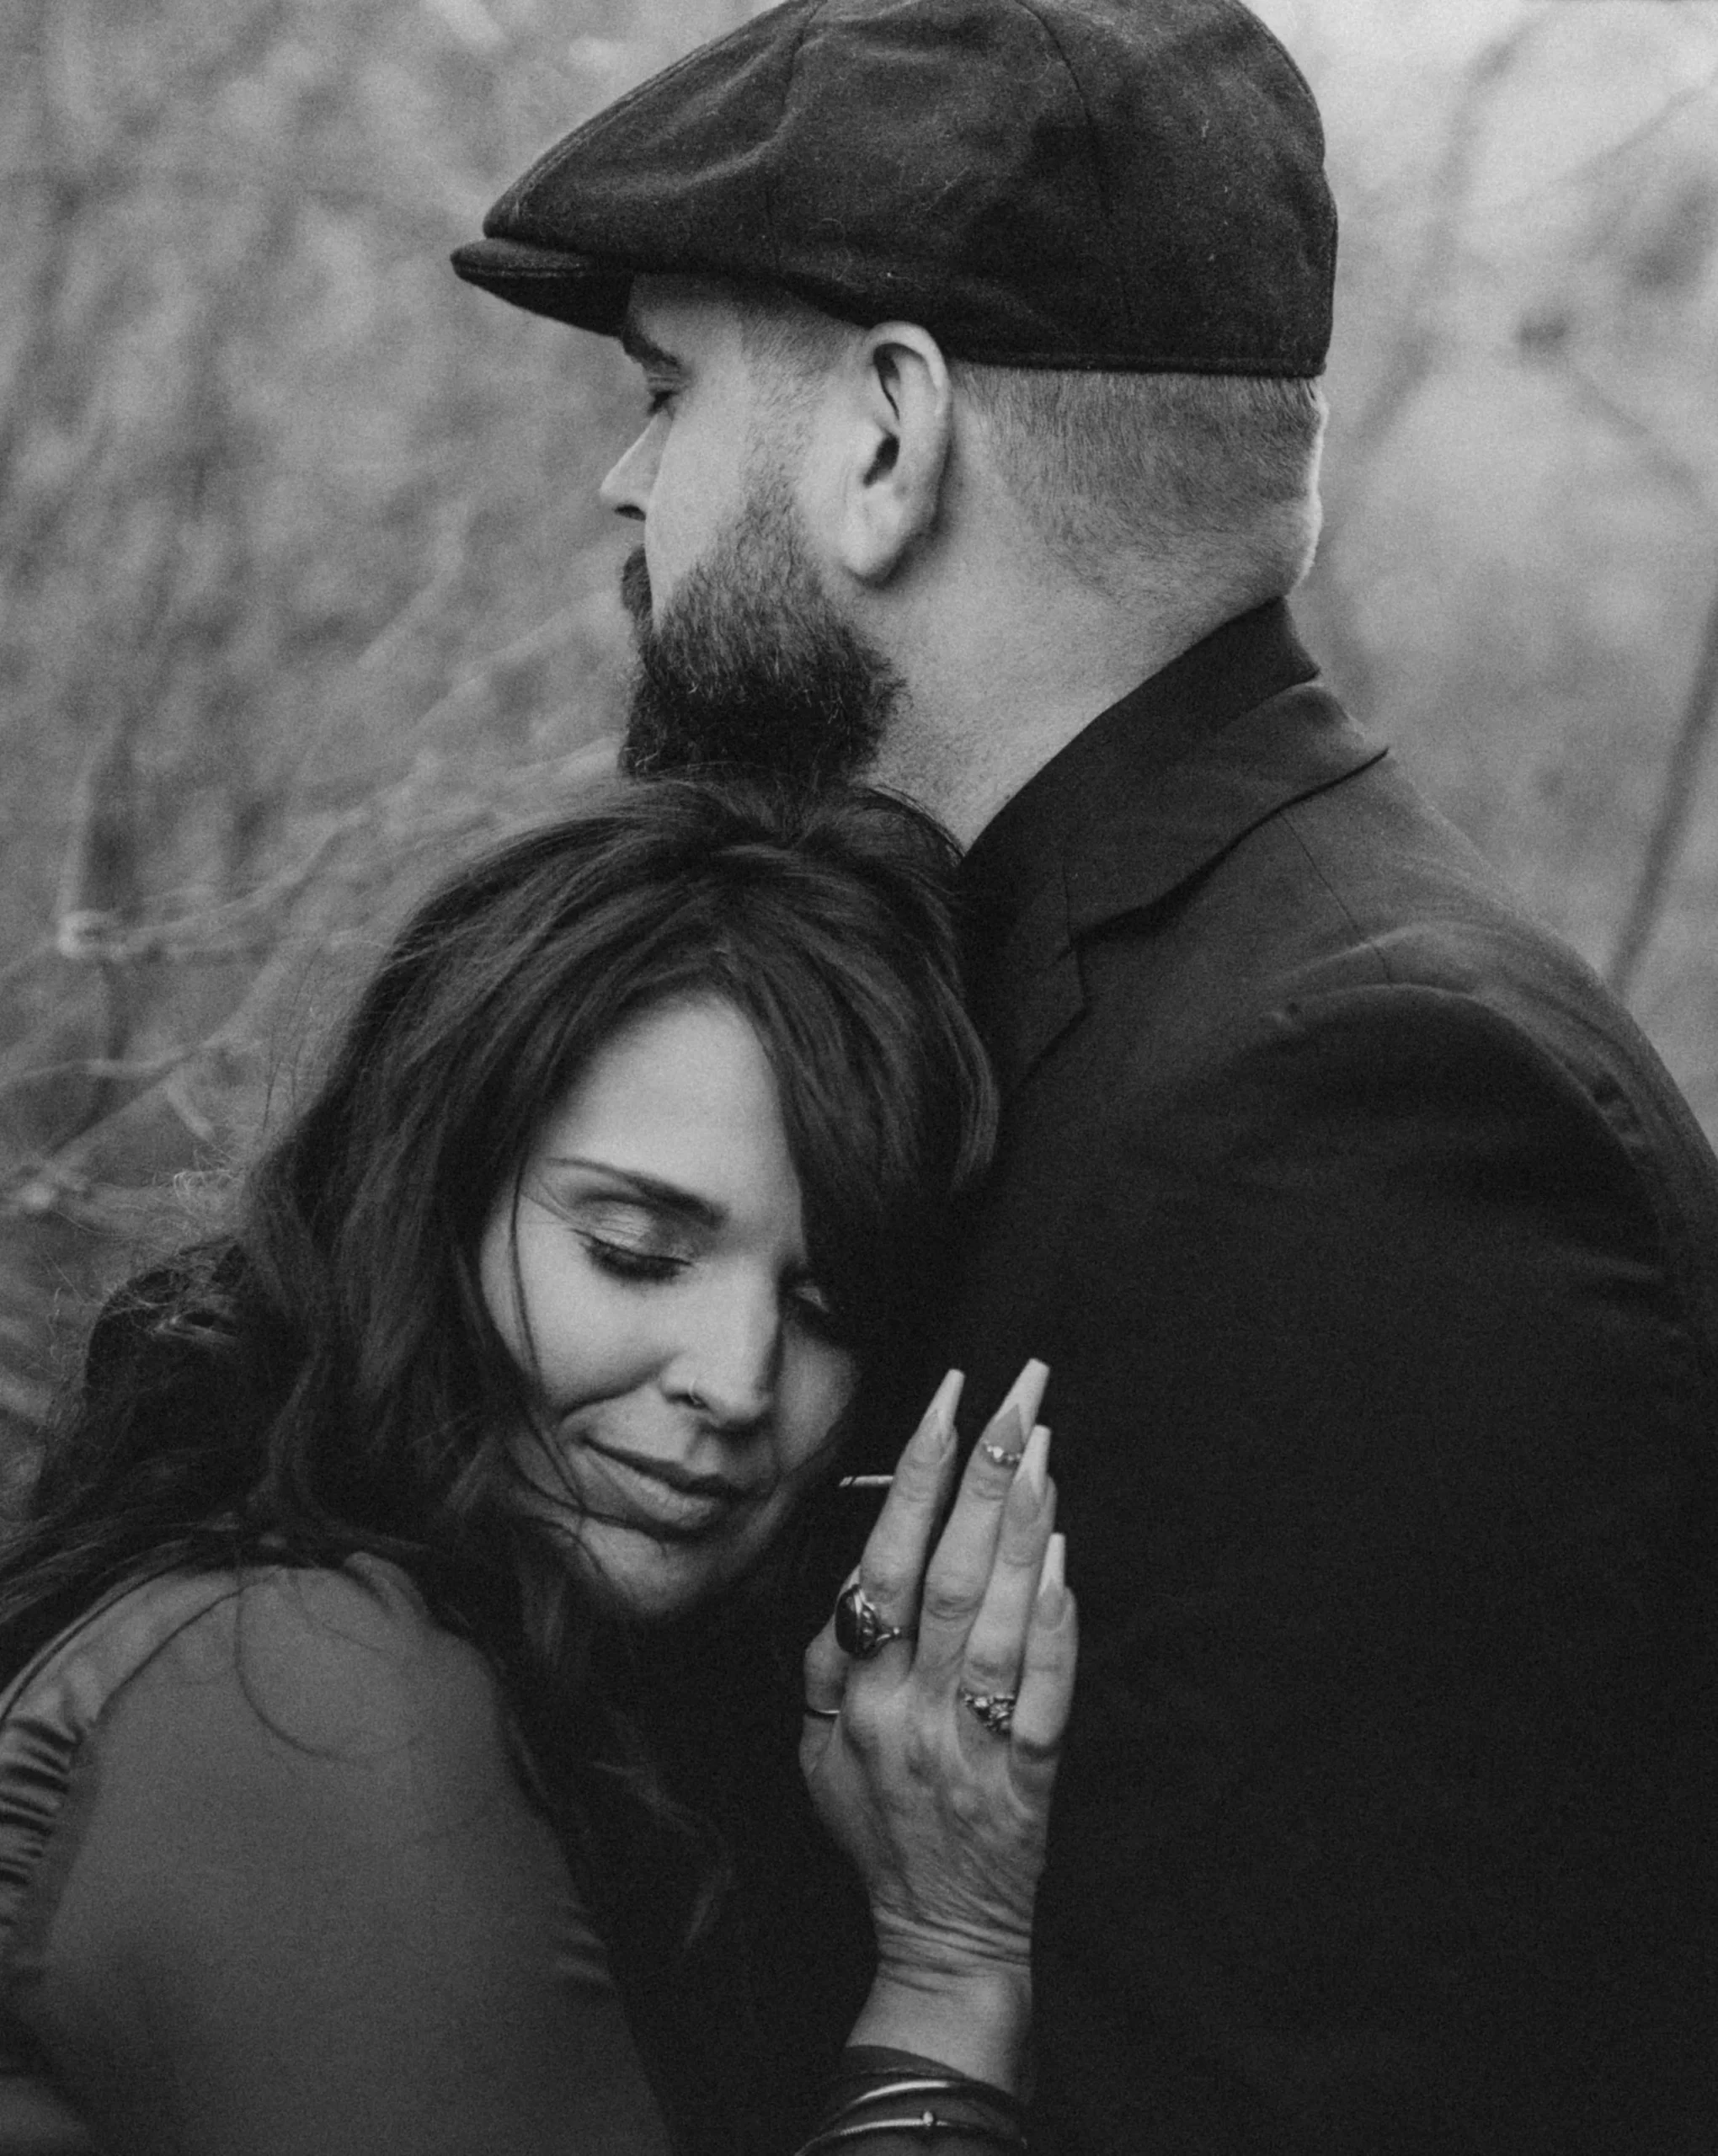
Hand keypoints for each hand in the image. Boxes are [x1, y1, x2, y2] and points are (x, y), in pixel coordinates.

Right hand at [800, 1362, 1075, 2077]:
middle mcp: (910, 1712)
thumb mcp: (819, 1748)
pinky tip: (1064, 1555)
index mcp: (856, 1696)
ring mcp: (972, 1745)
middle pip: (951, 1574)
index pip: (885, 1565)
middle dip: (984, 1473)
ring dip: (1024, 1526)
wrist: (939, 1935)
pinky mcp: (1030, 1779)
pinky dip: (1057, 1621)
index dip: (916, 1479)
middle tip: (1019, 1393)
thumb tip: (860, 1571)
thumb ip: (830, 1660)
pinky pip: (1045, 1689)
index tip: (947, 1401)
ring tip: (1043, 1446)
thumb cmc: (878, 1825)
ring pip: (1000, 1621)